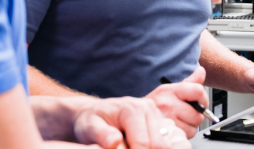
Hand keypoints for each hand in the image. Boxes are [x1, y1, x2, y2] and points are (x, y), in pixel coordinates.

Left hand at [72, 96, 189, 148]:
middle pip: (159, 144)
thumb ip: (101, 135)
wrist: (95, 112)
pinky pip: (164, 141)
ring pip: (164, 144)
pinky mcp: (159, 121)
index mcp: (132, 109)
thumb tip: (114, 142)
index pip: (143, 143)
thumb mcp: (89, 127)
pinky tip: (141, 148)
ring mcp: (155, 114)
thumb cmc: (91, 121)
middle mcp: (148, 108)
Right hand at [146, 67, 207, 137]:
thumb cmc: (156, 105)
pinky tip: (177, 128)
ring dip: (190, 126)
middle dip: (196, 115)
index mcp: (169, 90)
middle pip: (197, 113)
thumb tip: (201, 71)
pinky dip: (185, 134)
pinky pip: (186, 135)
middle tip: (187, 114)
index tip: (201, 103)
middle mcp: (167, 104)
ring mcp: (166, 119)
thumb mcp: (170, 90)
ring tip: (180, 121)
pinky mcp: (166, 133)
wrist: (137, 118)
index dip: (204, 99)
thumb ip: (188, 82)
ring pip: (193, 126)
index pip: (197, 91)